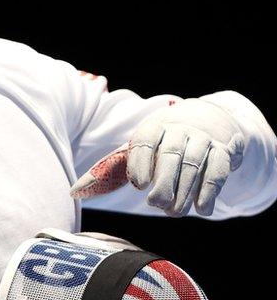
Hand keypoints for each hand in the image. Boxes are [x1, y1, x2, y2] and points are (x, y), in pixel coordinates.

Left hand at [127, 98, 244, 216]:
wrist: (209, 120)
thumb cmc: (168, 141)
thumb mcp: (149, 142)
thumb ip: (133, 161)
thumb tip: (111, 183)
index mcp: (156, 125)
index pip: (146, 140)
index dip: (140, 163)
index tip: (140, 186)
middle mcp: (180, 128)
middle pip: (171, 153)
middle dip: (163, 182)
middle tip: (155, 203)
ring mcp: (203, 138)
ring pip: (193, 164)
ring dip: (184, 192)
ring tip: (175, 212)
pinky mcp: (222, 150)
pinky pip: (217, 171)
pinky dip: (209, 192)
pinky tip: (202, 209)